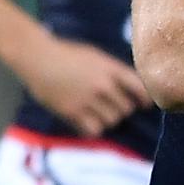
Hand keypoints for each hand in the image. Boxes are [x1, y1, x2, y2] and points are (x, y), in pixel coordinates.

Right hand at [13, 34, 153, 136]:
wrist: (39, 57)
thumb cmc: (67, 54)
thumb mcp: (96, 56)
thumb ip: (113, 71)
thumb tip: (132, 87)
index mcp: (111, 68)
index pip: (139, 88)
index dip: (145, 99)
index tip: (145, 105)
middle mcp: (103, 84)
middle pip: (126, 109)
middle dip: (122, 110)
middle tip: (113, 108)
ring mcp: (88, 99)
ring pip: (112, 121)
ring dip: (108, 120)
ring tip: (99, 114)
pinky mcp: (72, 111)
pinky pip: (94, 130)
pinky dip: (93, 129)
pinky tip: (87, 122)